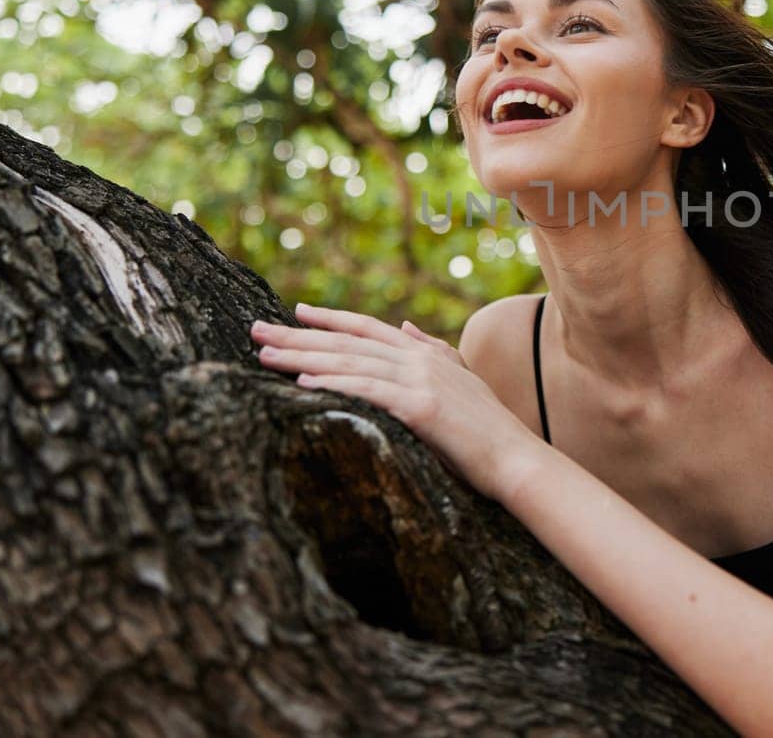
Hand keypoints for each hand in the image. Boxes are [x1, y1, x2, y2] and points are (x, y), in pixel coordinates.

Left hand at [250, 303, 542, 502]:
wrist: (516, 460)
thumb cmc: (488, 431)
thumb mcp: (461, 381)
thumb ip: (433, 351)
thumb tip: (404, 326)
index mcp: (426, 354)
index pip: (368, 328)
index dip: (330, 319)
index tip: (295, 312)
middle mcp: (419, 359)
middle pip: (347, 342)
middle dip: (299, 336)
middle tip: (256, 330)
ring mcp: (420, 381)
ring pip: (350, 362)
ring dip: (303, 357)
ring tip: (265, 355)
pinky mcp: (420, 407)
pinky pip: (367, 390)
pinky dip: (334, 383)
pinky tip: (304, 383)